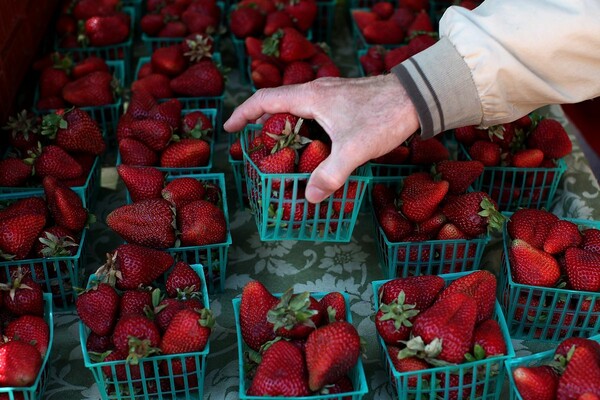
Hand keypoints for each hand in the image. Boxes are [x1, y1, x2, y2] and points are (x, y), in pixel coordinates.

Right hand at [224, 74, 419, 202]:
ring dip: (285, 128)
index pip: (265, 100)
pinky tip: (313, 147)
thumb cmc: (384, 116)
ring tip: (281, 153)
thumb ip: (330, 174)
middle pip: (278, 104)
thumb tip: (309, 198)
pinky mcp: (344, 101)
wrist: (416, 96)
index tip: (229, 129)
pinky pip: (313, 114)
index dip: (243, 113)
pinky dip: (304, 129)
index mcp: (311, 97)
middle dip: (262, 125)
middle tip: (256, 149)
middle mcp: (317, 92)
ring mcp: (331, 95)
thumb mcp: (355, 148)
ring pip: (297, 109)